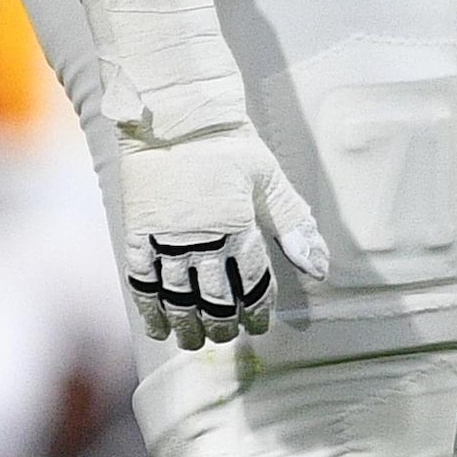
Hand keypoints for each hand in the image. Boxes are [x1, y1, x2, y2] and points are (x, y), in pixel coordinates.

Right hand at [112, 113, 324, 349]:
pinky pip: (142, 281)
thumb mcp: (270, 178)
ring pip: (179, 298)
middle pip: (215, 299)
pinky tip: (156, 327)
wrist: (171, 114)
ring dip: (187, 325)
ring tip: (193, 342)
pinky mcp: (136, 233)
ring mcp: (166, 239)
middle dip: (222, 324)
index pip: (253, 284)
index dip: (257, 310)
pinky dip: (149, 308)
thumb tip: (320, 268)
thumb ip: (295, 225)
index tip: (257, 325)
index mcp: (240, 228)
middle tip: (225, 336)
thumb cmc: (226, 142)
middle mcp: (203, 241)